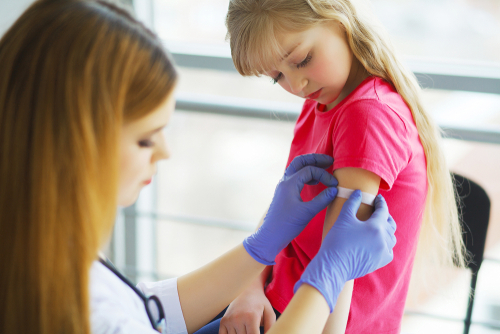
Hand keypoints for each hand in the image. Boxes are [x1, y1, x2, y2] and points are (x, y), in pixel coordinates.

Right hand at [219, 286, 274, 333]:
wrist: (246, 290)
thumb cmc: (260, 303)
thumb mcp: (269, 313)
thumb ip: (270, 328)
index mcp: (251, 317)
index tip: (257, 331)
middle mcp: (238, 319)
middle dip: (250, 333)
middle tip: (252, 325)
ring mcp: (229, 320)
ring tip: (246, 326)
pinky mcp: (223, 321)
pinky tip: (238, 329)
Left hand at [243, 154, 337, 264]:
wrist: (270, 236)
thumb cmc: (287, 225)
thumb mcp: (307, 213)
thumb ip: (322, 200)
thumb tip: (335, 190)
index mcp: (289, 183)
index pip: (309, 170)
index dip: (324, 175)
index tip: (334, 184)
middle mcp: (285, 181)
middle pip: (300, 162)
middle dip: (315, 159)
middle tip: (330, 160)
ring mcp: (284, 186)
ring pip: (297, 168)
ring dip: (310, 166)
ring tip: (324, 168)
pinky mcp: (285, 193)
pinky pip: (296, 177)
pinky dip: (306, 175)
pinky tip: (315, 181)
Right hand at [294, 190, 396, 311]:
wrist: (334, 266)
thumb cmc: (337, 241)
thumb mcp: (343, 218)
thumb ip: (352, 203)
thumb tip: (358, 192)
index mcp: (376, 227)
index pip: (383, 211)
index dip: (381, 202)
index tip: (378, 198)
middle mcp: (383, 240)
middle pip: (390, 224)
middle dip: (385, 215)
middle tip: (378, 211)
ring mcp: (383, 252)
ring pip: (391, 238)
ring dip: (387, 230)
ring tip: (379, 226)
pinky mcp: (379, 262)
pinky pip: (389, 251)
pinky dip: (386, 244)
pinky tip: (378, 242)